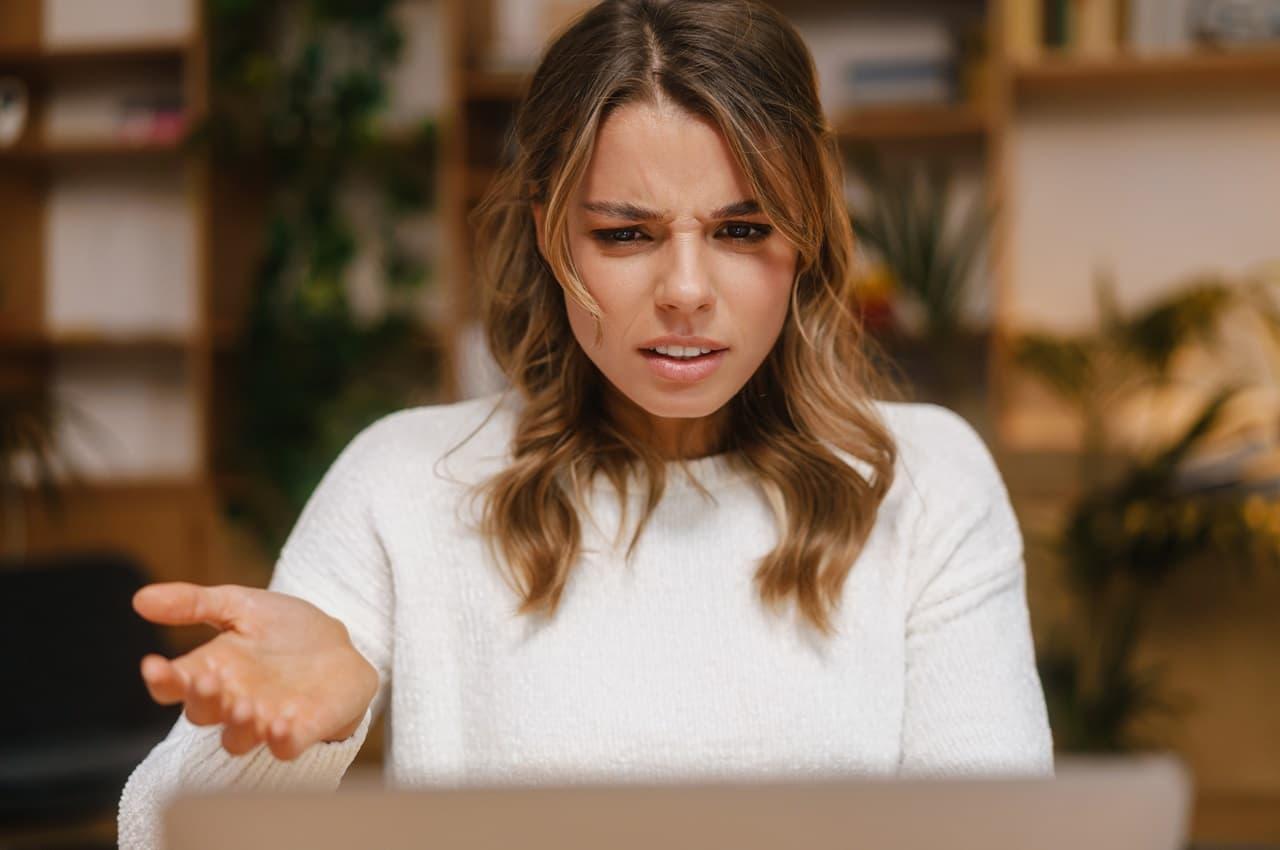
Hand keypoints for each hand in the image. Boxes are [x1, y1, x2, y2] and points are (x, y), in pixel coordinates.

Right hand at [132, 582, 378, 760]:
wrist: (340, 643)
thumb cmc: (282, 628)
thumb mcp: (241, 604)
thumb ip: (195, 603)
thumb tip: (139, 599)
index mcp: (211, 671)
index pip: (174, 685)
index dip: (161, 680)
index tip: (153, 665)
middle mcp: (232, 701)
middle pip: (203, 713)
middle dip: (203, 700)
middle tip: (209, 681)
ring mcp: (265, 720)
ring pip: (238, 739)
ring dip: (238, 727)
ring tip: (246, 706)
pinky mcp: (302, 731)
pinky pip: (285, 747)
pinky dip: (282, 741)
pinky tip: (283, 724)